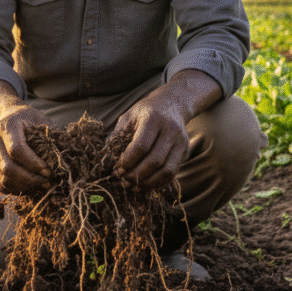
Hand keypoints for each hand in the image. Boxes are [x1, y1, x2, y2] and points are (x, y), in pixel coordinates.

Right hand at [0, 105, 52, 194]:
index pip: (17, 149)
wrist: (6, 115)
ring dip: (25, 186)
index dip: (33, 164)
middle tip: (48, 181)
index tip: (49, 171)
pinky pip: (2, 185)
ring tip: (42, 185)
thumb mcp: (40, 119)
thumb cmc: (27, 118)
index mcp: (8, 126)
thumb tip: (66, 152)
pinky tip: (31, 186)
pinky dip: (17, 189)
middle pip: (8, 168)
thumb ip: (51, 134)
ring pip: (4, 179)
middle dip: (30, 179)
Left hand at [111, 70, 222, 189]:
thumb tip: (107, 158)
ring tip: (134, 186)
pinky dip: (159, 182)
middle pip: (155, 160)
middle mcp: (170, 130)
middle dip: (137, 175)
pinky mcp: (185, 152)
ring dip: (149, 183)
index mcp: (153, 119)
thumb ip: (118, 136)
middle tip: (123, 181)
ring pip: (167, 171)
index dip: (128, 161)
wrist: (172, 104)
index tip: (118, 169)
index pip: (141, 146)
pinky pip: (173, 173)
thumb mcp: (128, 117)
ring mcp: (181, 142)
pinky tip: (145, 184)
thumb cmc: (144, 112)